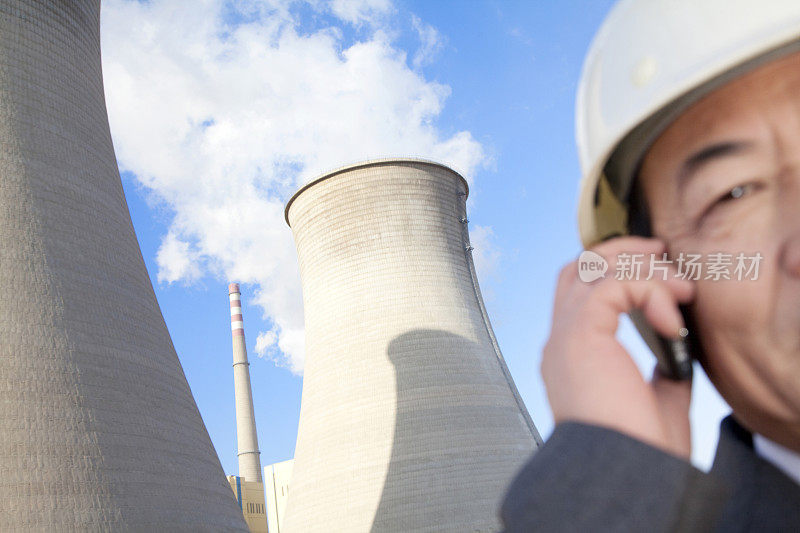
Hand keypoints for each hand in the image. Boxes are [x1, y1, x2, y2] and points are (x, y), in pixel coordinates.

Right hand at [542, 237, 695, 458]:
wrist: (627, 472)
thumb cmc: (639, 449)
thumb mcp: (658, 399)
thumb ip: (661, 368)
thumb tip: (677, 346)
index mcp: (572, 359)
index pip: (579, 295)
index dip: (616, 272)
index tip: (660, 273)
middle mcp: (561, 342)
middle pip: (576, 268)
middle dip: (620, 252)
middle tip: (661, 253)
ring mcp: (565, 336)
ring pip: (592, 267)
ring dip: (643, 268)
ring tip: (682, 288)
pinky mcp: (580, 333)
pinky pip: (612, 285)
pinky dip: (648, 290)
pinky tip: (670, 321)